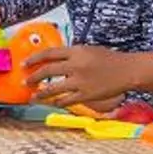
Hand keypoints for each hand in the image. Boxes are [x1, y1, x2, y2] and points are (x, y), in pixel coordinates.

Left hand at [20, 42, 149, 110]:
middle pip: (47, 71)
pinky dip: (57, 102)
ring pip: (53, 88)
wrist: (127, 71)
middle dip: (33, 77)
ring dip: (41, 93)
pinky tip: (52, 103)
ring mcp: (80, 81)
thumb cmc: (109, 59)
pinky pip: (66, 100)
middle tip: (25, 81)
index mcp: (76, 51)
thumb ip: (72, 54)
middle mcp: (76, 65)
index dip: (34, 59)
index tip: (25, 64)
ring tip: (33, 96)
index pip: (49, 53)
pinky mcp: (86, 95)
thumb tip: (53, 60)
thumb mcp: (88, 50)